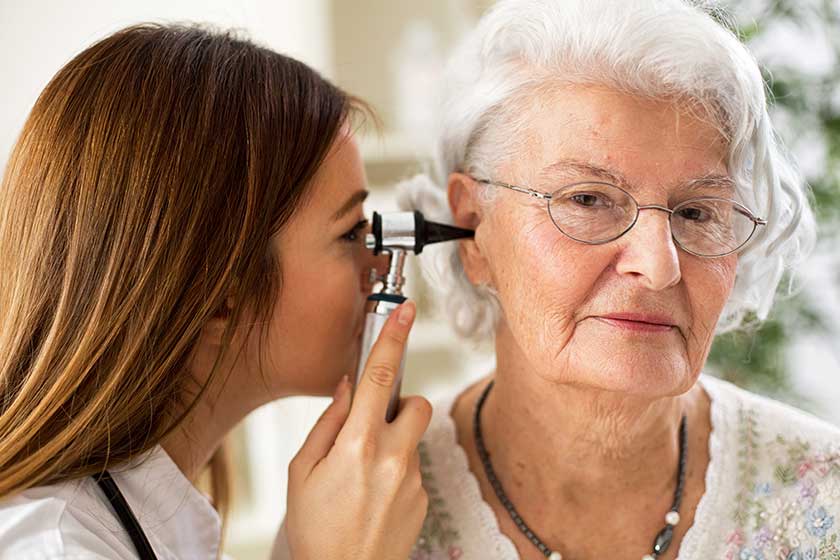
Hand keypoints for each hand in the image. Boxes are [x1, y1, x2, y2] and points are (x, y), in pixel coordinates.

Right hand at [285, 301, 430, 559]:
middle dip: (400, 405)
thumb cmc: (316, 530)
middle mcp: (394, 458)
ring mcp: (414, 480)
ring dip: (394, 443)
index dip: (393, 339)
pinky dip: (397, 472)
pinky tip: (374, 497)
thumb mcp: (301, 472)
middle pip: (417, 403)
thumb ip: (328, 422)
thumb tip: (349, 387)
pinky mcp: (424, 498)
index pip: (381, 377)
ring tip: (364, 477)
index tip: (406, 311)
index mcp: (358, 446)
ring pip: (414, 438)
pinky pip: (414, 467)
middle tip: (373, 427)